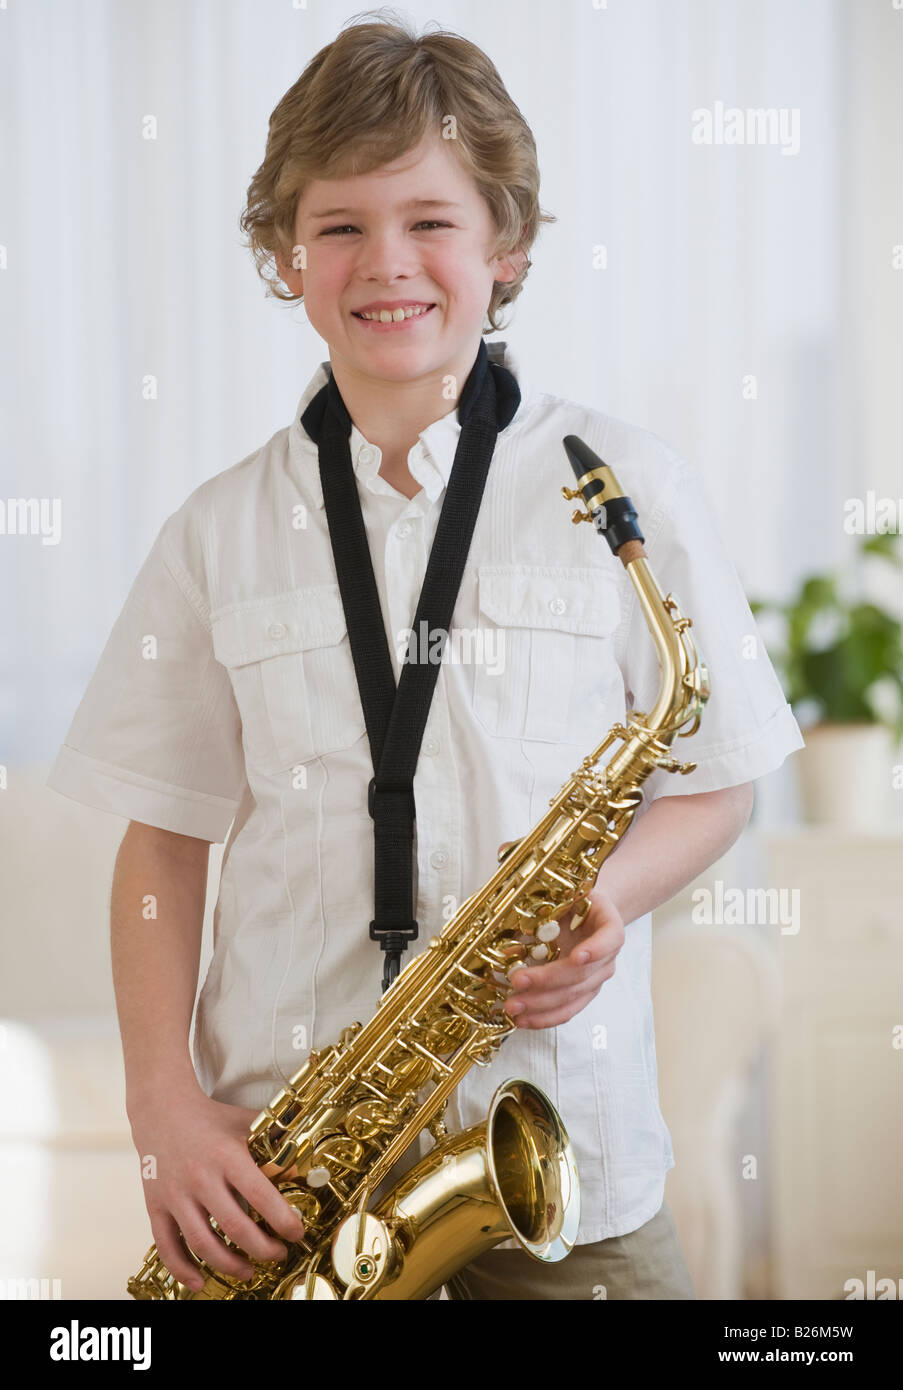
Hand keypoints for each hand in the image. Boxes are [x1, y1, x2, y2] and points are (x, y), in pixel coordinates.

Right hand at [128, 1077, 305, 1291]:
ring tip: (248, 1271)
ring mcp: (175, 1194)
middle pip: (234, 1227)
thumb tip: (309, 1159)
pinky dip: (182, 1269)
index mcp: (226, 1155)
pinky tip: (200, 1282)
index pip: (259, 1195)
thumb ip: (275, 1139)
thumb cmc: (211, 1119)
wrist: (161, 1110)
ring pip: (202, 1242)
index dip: (282, 1220)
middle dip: (262, 1249)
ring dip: (229, 1265)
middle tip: (278, 1254)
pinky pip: (167, 1246)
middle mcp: (200, 1177)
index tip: (297, 1234)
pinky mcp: (155, 1206)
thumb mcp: (245, 1121)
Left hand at [497, 842, 624, 1028]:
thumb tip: (503, 850)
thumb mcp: (561, 883)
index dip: (596, 950)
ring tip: (513, 1007)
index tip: (577, 956)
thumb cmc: (572, 896)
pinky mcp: (581, 993)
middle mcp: (606, 954)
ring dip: (542, 1005)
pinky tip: (523, 1020)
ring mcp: (595, 977)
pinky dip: (545, 1017)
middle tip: (518, 982)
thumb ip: (536, 872)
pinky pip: (567, 1010)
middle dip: (549, 981)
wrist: (588, 911)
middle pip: (584, 974)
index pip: (611, 938)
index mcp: (607, 922)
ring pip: (573, 997)